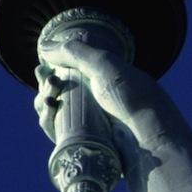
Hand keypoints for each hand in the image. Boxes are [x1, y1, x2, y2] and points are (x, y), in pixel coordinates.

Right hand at [35, 30, 163, 147]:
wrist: (149, 137)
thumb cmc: (133, 98)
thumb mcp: (105, 65)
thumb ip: (75, 52)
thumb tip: (45, 46)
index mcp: (107, 82)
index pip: (72, 75)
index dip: (53, 71)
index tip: (42, 67)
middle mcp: (99, 102)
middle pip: (60, 94)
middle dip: (47, 86)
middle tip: (50, 83)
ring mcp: (92, 124)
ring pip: (56, 114)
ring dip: (44, 103)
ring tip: (49, 99)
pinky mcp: (86, 144)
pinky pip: (59, 133)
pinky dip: (48, 123)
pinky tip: (48, 115)